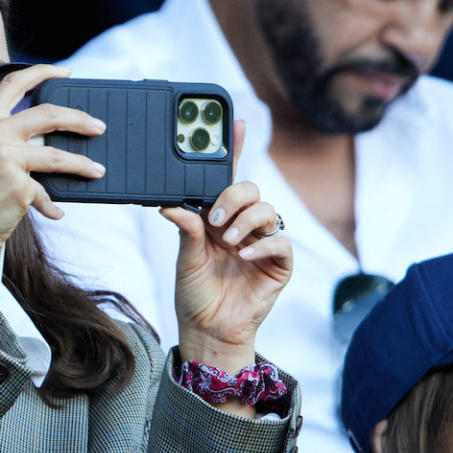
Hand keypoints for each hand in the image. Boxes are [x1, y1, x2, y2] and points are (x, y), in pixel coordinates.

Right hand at [0, 64, 105, 312]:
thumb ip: (4, 140)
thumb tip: (48, 138)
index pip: (13, 83)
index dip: (42, 73)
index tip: (65, 73)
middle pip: (48, 114)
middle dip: (80, 119)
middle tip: (98, 127)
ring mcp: (5, 158)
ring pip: (59, 155)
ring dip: (83, 164)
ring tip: (98, 170)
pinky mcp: (19, 186)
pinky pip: (48, 193)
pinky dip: (52, 206)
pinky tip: (55, 213)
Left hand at [161, 121, 291, 374]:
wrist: (206, 329)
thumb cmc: (194, 291)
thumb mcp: (184, 256)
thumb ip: (185, 228)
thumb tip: (172, 204)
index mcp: (218, 218)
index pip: (229, 178)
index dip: (236, 149)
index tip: (236, 123)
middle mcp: (242, 226)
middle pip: (251, 190)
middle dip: (234, 196)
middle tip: (215, 218)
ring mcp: (262, 243)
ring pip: (267, 211)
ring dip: (246, 221)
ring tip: (227, 241)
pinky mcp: (278, 265)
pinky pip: (281, 243)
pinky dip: (263, 245)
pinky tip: (244, 255)